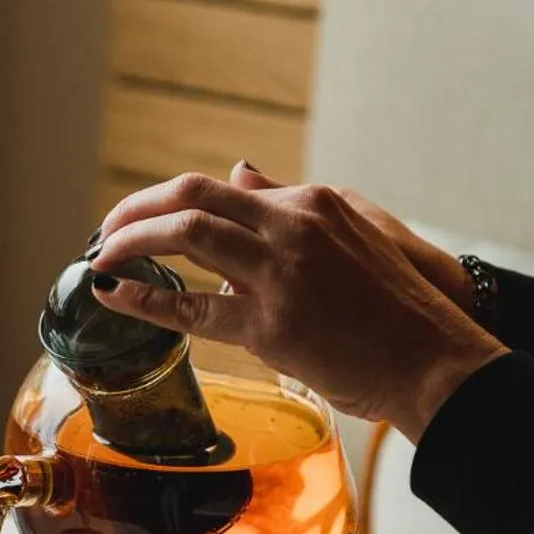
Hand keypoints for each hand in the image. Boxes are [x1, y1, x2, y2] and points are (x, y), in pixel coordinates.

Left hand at [88, 163, 504, 443]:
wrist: (433, 359)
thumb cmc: (393, 307)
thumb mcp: (350, 234)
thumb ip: (290, 206)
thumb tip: (239, 174)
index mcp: (311, 202)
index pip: (222, 189)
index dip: (169, 203)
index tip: (141, 220)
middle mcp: (293, 226)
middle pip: (193, 196)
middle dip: (137, 209)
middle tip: (105, 232)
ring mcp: (282, 273)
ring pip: (188, 235)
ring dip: (131, 241)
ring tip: (100, 256)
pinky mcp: (273, 324)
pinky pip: (193, 306)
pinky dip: (145, 298)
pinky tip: (114, 296)